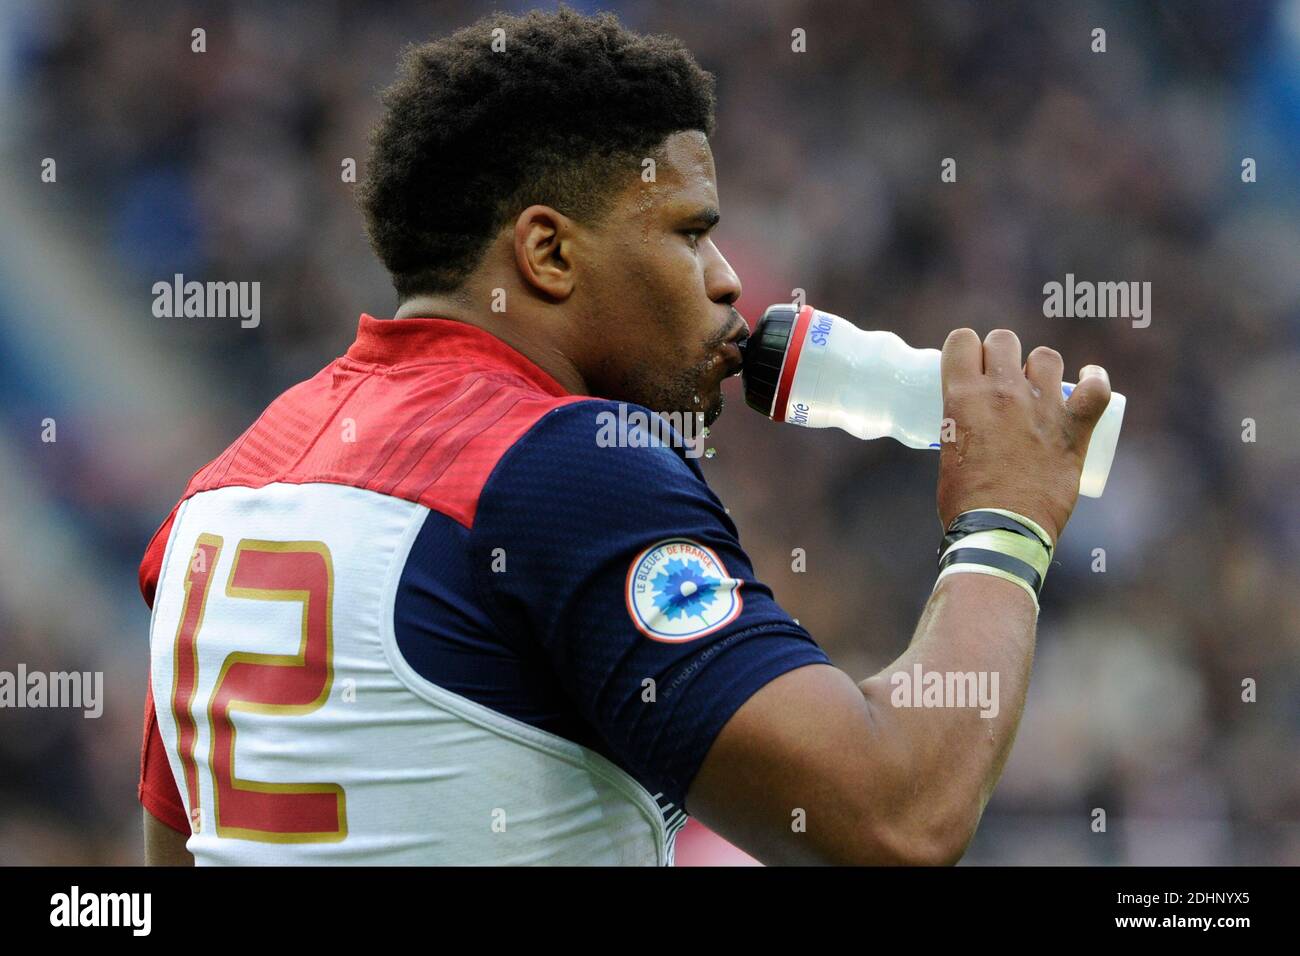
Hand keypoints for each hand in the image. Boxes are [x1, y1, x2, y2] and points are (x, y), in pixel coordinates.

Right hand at [936, 328, 1111, 544]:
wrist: (1000, 531)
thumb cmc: (965, 501)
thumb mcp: (948, 449)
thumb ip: (961, 425)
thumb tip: (972, 421)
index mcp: (962, 396)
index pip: (962, 340)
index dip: (967, 350)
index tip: (971, 366)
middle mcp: (1001, 392)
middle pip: (1003, 339)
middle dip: (1001, 354)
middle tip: (1002, 379)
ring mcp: (1041, 407)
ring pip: (1046, 357)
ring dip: (1040, 367)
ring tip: (1038, 388)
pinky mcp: (1074, 428)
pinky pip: (1096, 388)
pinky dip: (1095, 380)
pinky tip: (1089, 379)